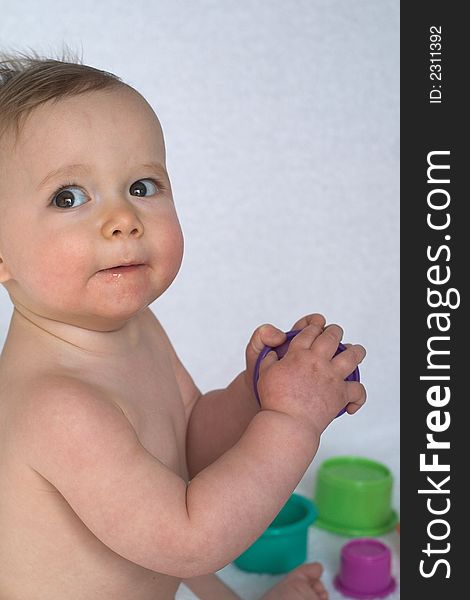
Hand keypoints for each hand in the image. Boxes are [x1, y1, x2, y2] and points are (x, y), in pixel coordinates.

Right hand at [253, 314, 365, 435]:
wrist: (287, 423)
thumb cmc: (274, 400)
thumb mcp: (264, 373)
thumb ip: (269, 359)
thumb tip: (274, 353)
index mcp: (298, 354)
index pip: (310, 330)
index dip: (314, 326)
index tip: (316, 326)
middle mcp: (318, 361)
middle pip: (332, 336)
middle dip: (335, 331)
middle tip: (335, 333)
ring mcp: (332, 377)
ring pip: (353, 356)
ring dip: (356, 351)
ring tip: (356, 351)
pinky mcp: (341, 394)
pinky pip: (358, 390)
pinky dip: (358, 395)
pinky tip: (353, 400)